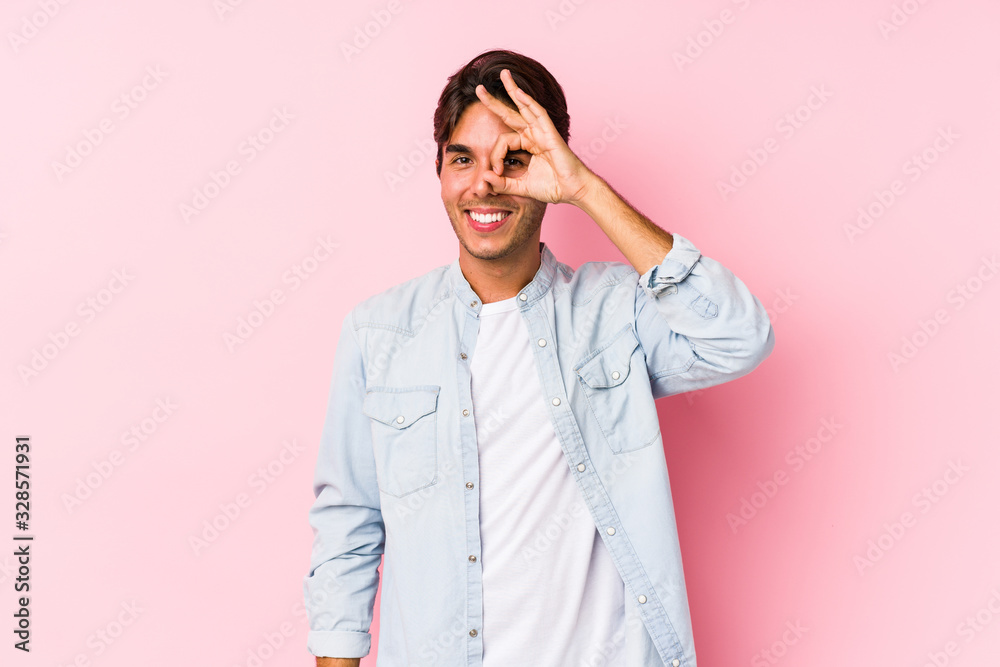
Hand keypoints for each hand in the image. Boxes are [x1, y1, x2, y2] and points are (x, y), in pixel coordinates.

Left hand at [474, 69, 592, 205]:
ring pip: (526, 106)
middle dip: (494, 101)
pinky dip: (530, 102)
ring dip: (514, 90)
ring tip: (504, 74)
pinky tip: (519, 93)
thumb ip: (502, 184)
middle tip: (479, 88)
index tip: (496, 172)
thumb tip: (484, 178)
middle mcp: (534, 134)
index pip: (503, 141)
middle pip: (511, 113)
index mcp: (527, 144)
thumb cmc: (552, 187)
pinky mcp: (551, 134)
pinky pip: (539, 114)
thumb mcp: (520, 187)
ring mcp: (543, 132)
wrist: (572, 191)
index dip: (495, 156)